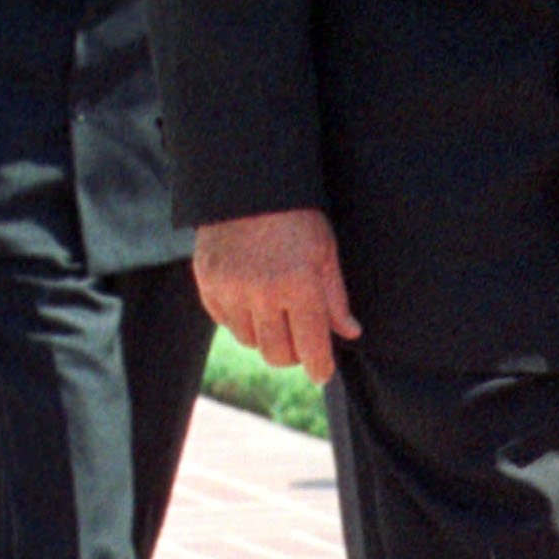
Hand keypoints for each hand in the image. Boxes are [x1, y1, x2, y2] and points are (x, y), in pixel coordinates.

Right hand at [194, 208, 360, 383]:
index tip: (322, 374)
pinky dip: (240, 320)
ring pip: (250, 340)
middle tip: (301, 343)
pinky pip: (225, 322)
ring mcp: (230, 289)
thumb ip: (335, 297)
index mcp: (299, 284)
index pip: (311, 345)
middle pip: (276, 353)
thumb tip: (350, 332)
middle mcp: (262, 292)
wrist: (248, 185)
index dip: (319, 366)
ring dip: (266, 335)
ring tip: (276, 313)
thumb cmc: (297, 216)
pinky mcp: (207, 283)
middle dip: (293, 355)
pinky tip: (252, 301)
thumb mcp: (326, 252)